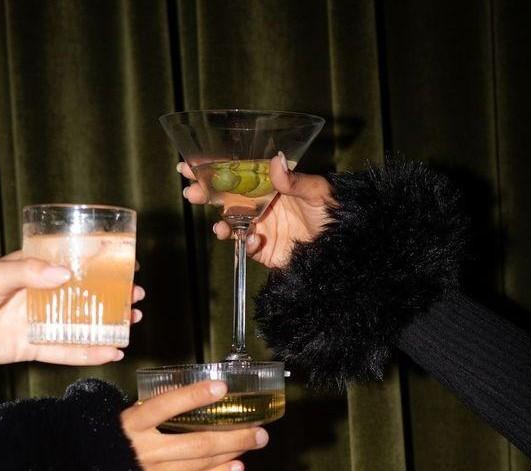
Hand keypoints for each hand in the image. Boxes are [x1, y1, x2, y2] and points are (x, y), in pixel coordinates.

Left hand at [0, 252, 143, 370]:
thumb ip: (25, 273)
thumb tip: (63, 273)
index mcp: (25, 270)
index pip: (68, 260)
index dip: (96, 260)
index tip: (123, 259)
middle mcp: (34, 295)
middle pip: (81, 293)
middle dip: (110, 294)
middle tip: (136, 294)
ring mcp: (33, 322)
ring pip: (78, 323)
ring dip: (106, 323)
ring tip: (132, 321)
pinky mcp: (29, 347)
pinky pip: (64, 350)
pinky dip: (87, 352)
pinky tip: (110, 351)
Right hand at [121, 379, 268, 470]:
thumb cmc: (107, 443)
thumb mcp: (121, 419)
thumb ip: (150, 410)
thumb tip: (186, 395)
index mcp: (131, 425)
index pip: (165, 406)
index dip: (194, 396)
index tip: (221, 387)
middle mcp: (144, 450)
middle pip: (197, 442)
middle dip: (233, 435)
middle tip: (259, 428)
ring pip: (200, 462)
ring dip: (232, 452)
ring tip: (254, 442)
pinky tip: (237, 466)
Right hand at [180, 153, 332, 267]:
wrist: (340, 244)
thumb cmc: (332, 211)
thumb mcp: (317, 190)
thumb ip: (294, 180)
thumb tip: (275, 160)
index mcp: (267, 184)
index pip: (234, 173)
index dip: (211, 168)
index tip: (189, 164)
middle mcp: (259, 204)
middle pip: (224, 198)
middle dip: (204, 195)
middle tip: (191, 193)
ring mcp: (259, 227)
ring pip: (230, 224)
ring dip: (220, 224)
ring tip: (220, 227)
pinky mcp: (263, 249)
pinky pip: (246, 247)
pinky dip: (245, 244)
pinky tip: (251, 239)